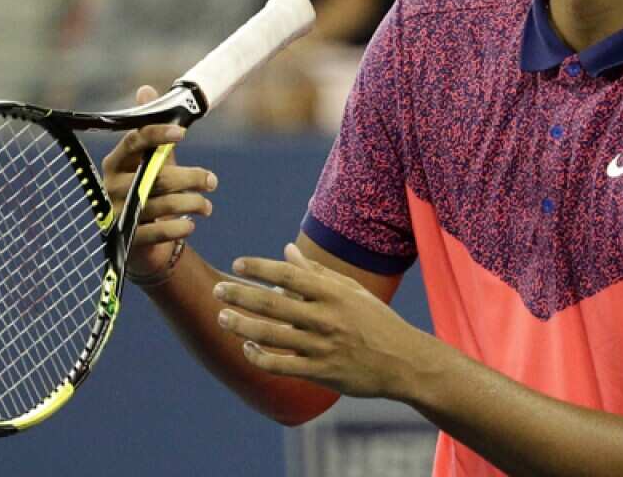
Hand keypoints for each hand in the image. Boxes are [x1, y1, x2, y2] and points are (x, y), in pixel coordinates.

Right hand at [100, 85, 218, 273]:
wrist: (139, 239)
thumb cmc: (148, 190)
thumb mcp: (151, 160)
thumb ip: (153, 132)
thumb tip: (145, 88)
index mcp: (116, 161)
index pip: (135, 141)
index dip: (158, 134)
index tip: (183, 132)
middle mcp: (111, 186)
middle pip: (158, 177)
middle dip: (192, 177)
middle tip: (213, 181)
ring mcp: (118, 214)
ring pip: (164, 204)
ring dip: (194, 203)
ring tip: (207, 206)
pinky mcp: (127, 240)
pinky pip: (161, 231)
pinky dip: (182, 227)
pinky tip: (192, 223)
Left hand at [213, 244, 430, 399]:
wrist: (404, 362)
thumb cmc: (376, 321)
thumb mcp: (351, 290)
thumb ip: (316, 272)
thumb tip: (286, 251)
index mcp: (333, 293)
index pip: (288, 274)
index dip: (259, 267)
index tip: (238, 264)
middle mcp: (325, 318)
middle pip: (272, 303)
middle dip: (240, 295)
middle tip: (218, 289)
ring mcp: (321, 347)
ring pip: (270, 335)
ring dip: (241, 325)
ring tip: (221, 317)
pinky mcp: (319, 372)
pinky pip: (279, 365)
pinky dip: (258, 356)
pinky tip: (246, 346)